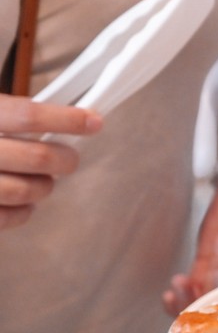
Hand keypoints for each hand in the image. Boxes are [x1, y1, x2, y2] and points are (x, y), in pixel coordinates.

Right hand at [0, 96, 101, 230]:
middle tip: (70, 159)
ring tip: (44, 180)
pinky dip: (24, 210)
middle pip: (36, 156)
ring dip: (45, 186)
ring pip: (26, 189)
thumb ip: (9, 116)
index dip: (66, 119)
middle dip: (65, 159)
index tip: (94, 122)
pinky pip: (8, 217)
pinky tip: (22, 200)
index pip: (26, 116)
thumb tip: (67, 122)